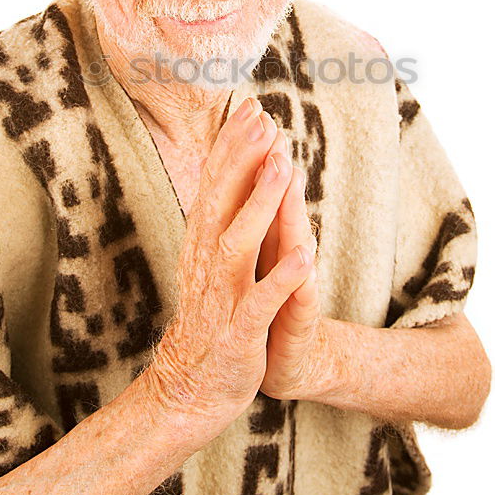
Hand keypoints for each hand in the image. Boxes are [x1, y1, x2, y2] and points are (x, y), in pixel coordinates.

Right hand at [144, 99, 314, 447]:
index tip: (251, 107)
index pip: (214, 186)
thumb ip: (222, 217)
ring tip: (283, 167)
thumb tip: (234, 171)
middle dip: (243, 158)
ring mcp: (222, 298)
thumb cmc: (211, 317)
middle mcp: (207, 264)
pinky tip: (304, 257)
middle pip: (222, 202)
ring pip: (238, 243)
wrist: (190, 388)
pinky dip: (280, 279)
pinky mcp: (238, 334)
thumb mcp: (212, 261)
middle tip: (263, 118)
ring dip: (259, 204)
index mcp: (203, 245)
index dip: (232, 145)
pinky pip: (260, 304)